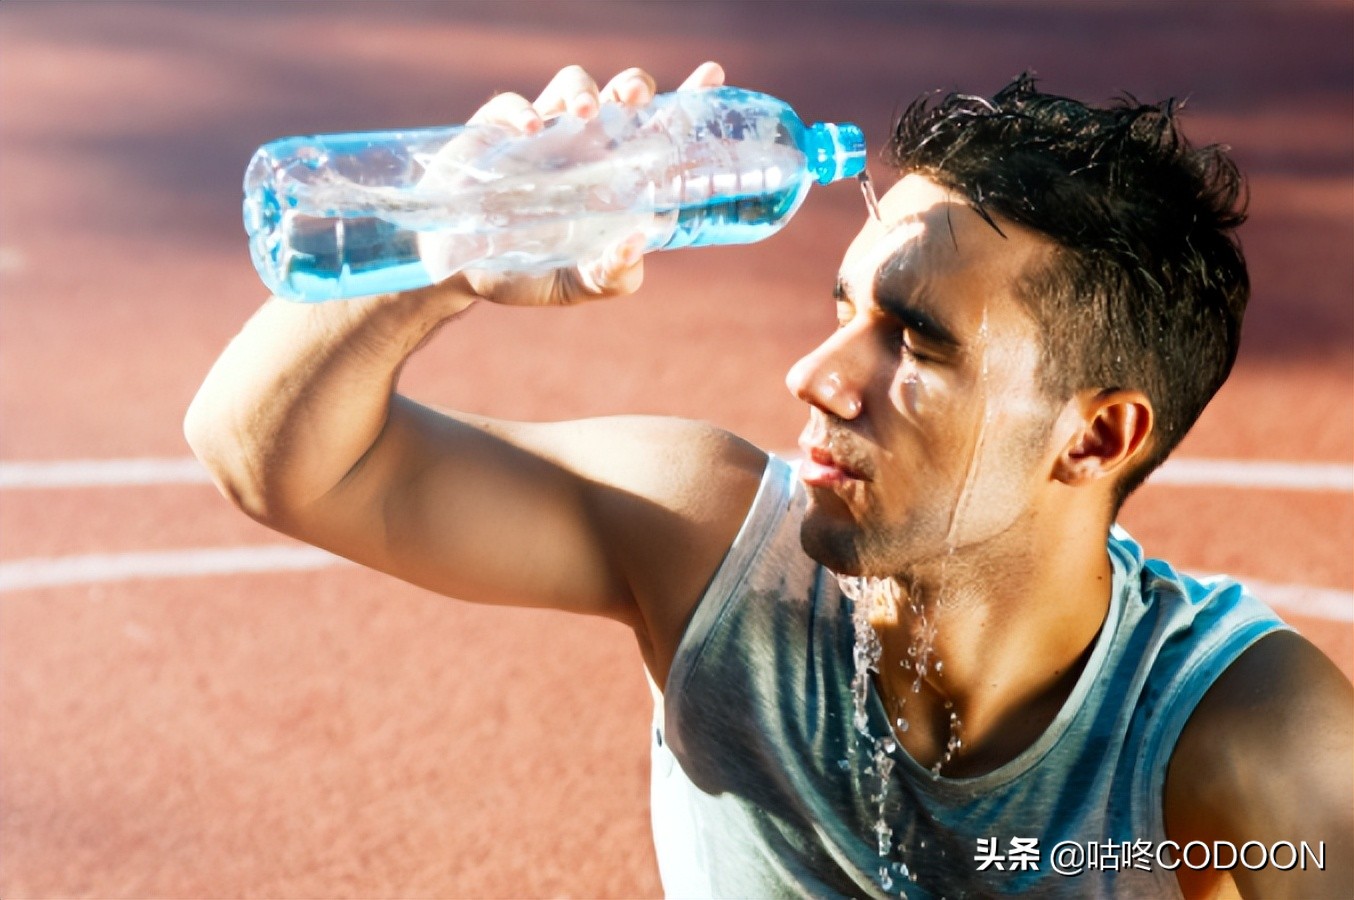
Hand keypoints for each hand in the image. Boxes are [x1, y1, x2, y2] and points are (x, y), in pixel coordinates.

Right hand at [418, 62, 725, 308]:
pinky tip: (530, 130)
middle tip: (635, 100)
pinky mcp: (495, 133)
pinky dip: (522, 109)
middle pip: (621, 95)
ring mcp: (542, 136)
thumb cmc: (529, 270)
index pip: (659, 131)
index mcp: (614, 176)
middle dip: (634, 86)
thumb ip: (614, 275)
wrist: (460, 272)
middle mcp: (584, 147)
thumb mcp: (577, 285)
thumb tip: (638, 242)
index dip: (688, 101)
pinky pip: (511, 105)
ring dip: (586, 90)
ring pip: (573, 84)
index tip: (713, 74)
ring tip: (585, 111)